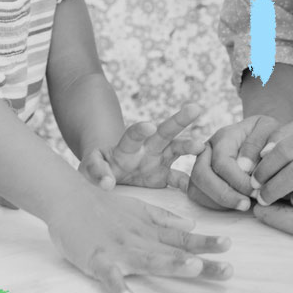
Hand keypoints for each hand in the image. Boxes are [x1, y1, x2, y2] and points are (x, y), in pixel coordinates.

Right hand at [45, 187, 232, 292]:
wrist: (67, 197)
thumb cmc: (103, 206)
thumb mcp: (138, 209)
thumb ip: (164, 219)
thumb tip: (192, 226)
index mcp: (150, 231)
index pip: (184, 240)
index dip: (207, 244)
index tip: (230, 247)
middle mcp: (140, 240)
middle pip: (174, 252)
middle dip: (201, 262)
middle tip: (228, 270)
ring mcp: (119, 249)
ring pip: (147, 258)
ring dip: (170, 264)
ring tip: (192, 268)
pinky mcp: (96, 258)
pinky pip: (107, 275)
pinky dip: (117, 286)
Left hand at [80, 104, 208, 190]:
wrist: (109, 175)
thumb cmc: (99, 167)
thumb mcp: (90, 166)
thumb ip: (95, 171)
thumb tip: (107, 184)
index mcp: (126, 146)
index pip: (133, 135)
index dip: (140, 130)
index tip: (149, 126)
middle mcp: (146, 149)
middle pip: (163, 132)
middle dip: (178, 120)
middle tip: (194, 108)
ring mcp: (157, 161)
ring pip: (176, 149)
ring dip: (189, 146)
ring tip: (201, 146)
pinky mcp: (163, 177)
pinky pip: (179, 180)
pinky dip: (189, 183)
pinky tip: (202, 184)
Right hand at [185, 114, 283, 211]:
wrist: (268, 140)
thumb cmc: (270, 136)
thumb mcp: (273, 131)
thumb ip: (263, 142)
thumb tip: (246, 166)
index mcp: (224, 136)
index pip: (221, 162)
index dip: (238, 181)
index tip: (257, 191)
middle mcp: (208, 149)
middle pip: (200, 175)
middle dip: (223, 194)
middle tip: (246, 204)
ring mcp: (202, 164)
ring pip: (196, 187)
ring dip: (218, 201)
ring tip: (243, 205)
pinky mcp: (202, 179)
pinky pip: (198, 195)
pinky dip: (214, 204)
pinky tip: (234, 204)